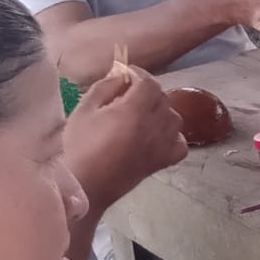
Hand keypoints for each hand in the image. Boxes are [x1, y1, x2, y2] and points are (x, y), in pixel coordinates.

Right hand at [64, 67, 187, 212]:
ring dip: (161, 112)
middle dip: (147, 91)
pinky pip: (180, 143)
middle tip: (128, 95)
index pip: (149, 83)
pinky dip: (173, 136)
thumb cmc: (79, 147)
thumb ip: (104, 88)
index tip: (126, 74)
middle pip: (162, 98)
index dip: (139, 74)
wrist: (85, 186)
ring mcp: (163, 145)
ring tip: (141, 115)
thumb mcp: (84, 110)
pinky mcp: (163, 161)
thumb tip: (120, 75)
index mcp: (135, 110)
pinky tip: (157, 136)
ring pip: (174, 118)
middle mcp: (155, 126)